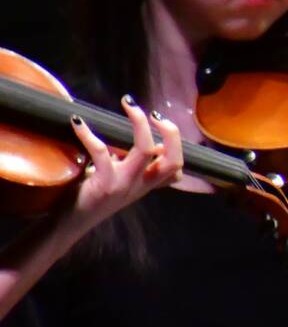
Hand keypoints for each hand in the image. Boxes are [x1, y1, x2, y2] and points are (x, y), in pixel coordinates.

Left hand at [68, 98, 182, 226]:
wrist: (70, 223)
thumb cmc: (92, 198)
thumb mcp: (119, 182)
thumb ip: (132, 166)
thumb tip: (144, 144)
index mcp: (146, 183)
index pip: (177, 166)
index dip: (175, 142)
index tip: (160, 121)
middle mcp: (141, 185)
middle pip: (172, 159)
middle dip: (170, 132)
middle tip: (154, 113)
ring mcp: (124, 184)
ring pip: (144, 150)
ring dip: (138, 122)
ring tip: (129, 104)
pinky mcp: (104, 184)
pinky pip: (101, 152)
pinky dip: (89, 134)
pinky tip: (77, 122)